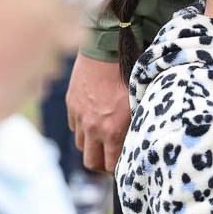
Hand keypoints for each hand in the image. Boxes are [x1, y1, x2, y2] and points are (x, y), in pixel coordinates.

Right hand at [67, 53, 131, 171]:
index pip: (110, 166)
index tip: (125, 164)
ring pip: (81, 143)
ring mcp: (79, 115)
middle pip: (91, 161)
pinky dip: (82, 126)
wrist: (109, 45)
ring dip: (92, 143)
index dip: (118, 168)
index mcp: (112, 130)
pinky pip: (74, 125)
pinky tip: (95, 116)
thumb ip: (136, 126)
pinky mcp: (72, 102)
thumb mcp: (140, 102)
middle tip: (113, 155)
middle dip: (103, 162)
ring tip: (104, 134)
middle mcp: (93, 127)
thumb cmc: (132, 72)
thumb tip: (140, 143)